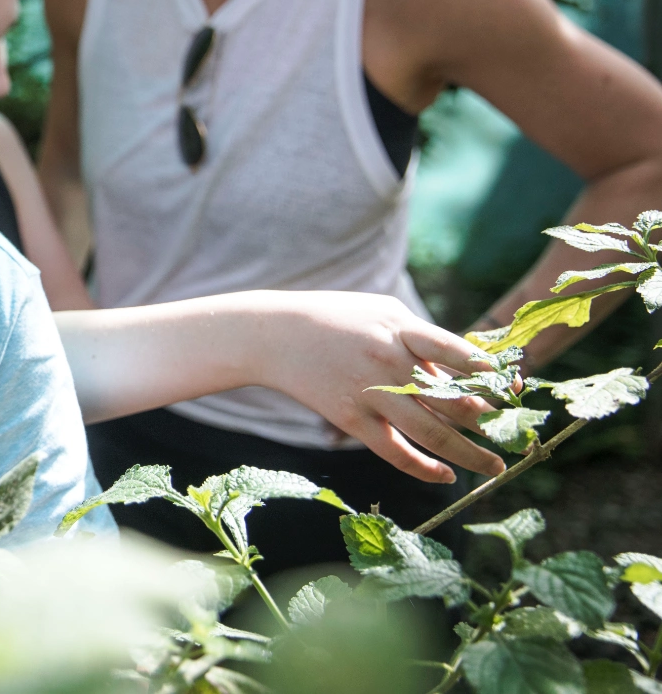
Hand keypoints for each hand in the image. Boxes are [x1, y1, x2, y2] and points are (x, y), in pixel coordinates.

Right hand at [258, 293, 506, 482]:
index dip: (492, 375)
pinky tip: (444, 475)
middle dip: (490, 422)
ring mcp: (369, 392)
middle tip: (512, 435)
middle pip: (454, 400)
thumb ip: (423, 339)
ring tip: (494, 467)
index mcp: (401, 328)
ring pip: (433, 433)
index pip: (460, 353)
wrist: (273, 334)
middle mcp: (390, 361)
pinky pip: (395, 451)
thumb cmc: (335, 318)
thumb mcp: (381, 312)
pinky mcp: (350, 417)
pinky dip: (424, 468)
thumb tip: (468, 372)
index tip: (516, 390)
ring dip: (470, 455)